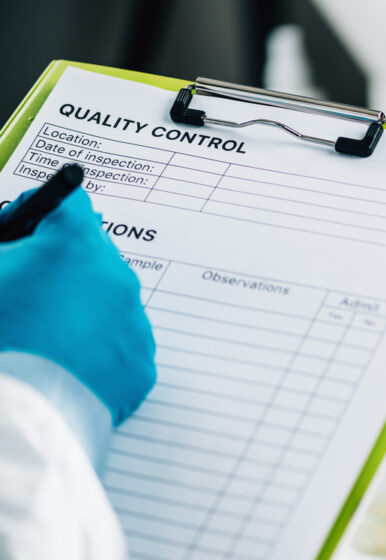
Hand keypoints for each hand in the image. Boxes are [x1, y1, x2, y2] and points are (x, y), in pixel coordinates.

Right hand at [0, 187, 155, 424]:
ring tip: (44, 340)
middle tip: (28, 295)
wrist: (16, 411)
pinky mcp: (140, 366)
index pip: (68, 205)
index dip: (40, 216)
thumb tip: (16, 250)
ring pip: (108, 305)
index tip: (23, 231)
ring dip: (82, 313)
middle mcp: (116, 278)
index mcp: (75, 245)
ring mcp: (134, 323)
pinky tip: (65, 368)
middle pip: (91, 258)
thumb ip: (5, 250)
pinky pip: (120, 349)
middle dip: (61, 270)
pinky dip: (97, 354)